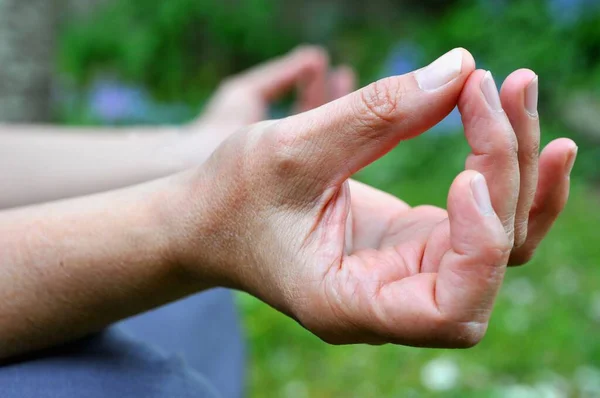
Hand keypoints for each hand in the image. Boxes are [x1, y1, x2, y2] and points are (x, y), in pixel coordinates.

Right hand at [173, 49, 575, 347]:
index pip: (450, 309)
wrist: (211, 219)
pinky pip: (482, 216)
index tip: (466, 172)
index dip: (479, 244)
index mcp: (349, 306)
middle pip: (494, 257)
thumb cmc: (232, 197)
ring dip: (517, 163)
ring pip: (502, 235)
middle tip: (498, 86)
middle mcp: (392, 301)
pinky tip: (507, 120)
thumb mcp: (290, 149)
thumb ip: (375, 112)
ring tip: (515, 88)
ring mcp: (410, 272)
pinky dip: (503, 169)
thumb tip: (461, 68)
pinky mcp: (416, 242)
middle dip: (508, 171)